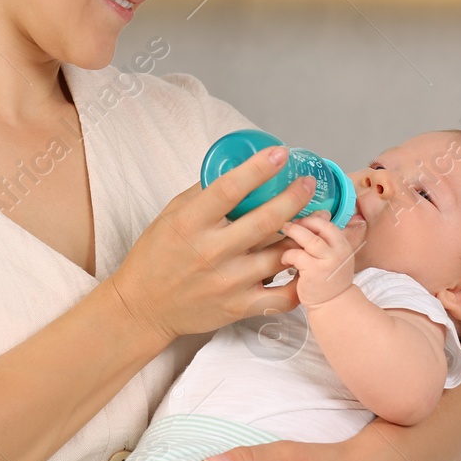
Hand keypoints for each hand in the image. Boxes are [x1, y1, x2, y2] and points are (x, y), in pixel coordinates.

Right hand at [107, 145, 317, 343]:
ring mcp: (228, 282)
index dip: (258, 169)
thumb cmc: (157, 256)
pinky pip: (283, 296)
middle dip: (294, 197)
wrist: (144, 306)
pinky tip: (305, 262)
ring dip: (303, 234)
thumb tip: (240, 168)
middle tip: (308, 184)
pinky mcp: (239, 308)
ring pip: (280, 255)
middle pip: (265, 220)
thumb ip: (204, 194)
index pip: (229, 189)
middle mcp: (210, 252)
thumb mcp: (171, 215)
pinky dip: (300, 279)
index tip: (280, 153)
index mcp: (190, 223)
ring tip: (316, 219)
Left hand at [277, 212, 364, 305]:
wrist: (333, 305)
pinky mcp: (314, 272)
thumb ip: (324, 240)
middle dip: (301, 223)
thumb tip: (313, 216)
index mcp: (344, 245)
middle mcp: (339, 251)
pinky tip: (284, 260)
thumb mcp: (333, 256)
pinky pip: (297, 255)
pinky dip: (287, 254)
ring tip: (284, 232)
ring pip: (309, 239)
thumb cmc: (329, 279)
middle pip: (320, 227)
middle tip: (288, 225)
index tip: (300, 221)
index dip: (312, 219)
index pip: (328, 224)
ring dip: (294, 232)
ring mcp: (328, 262)